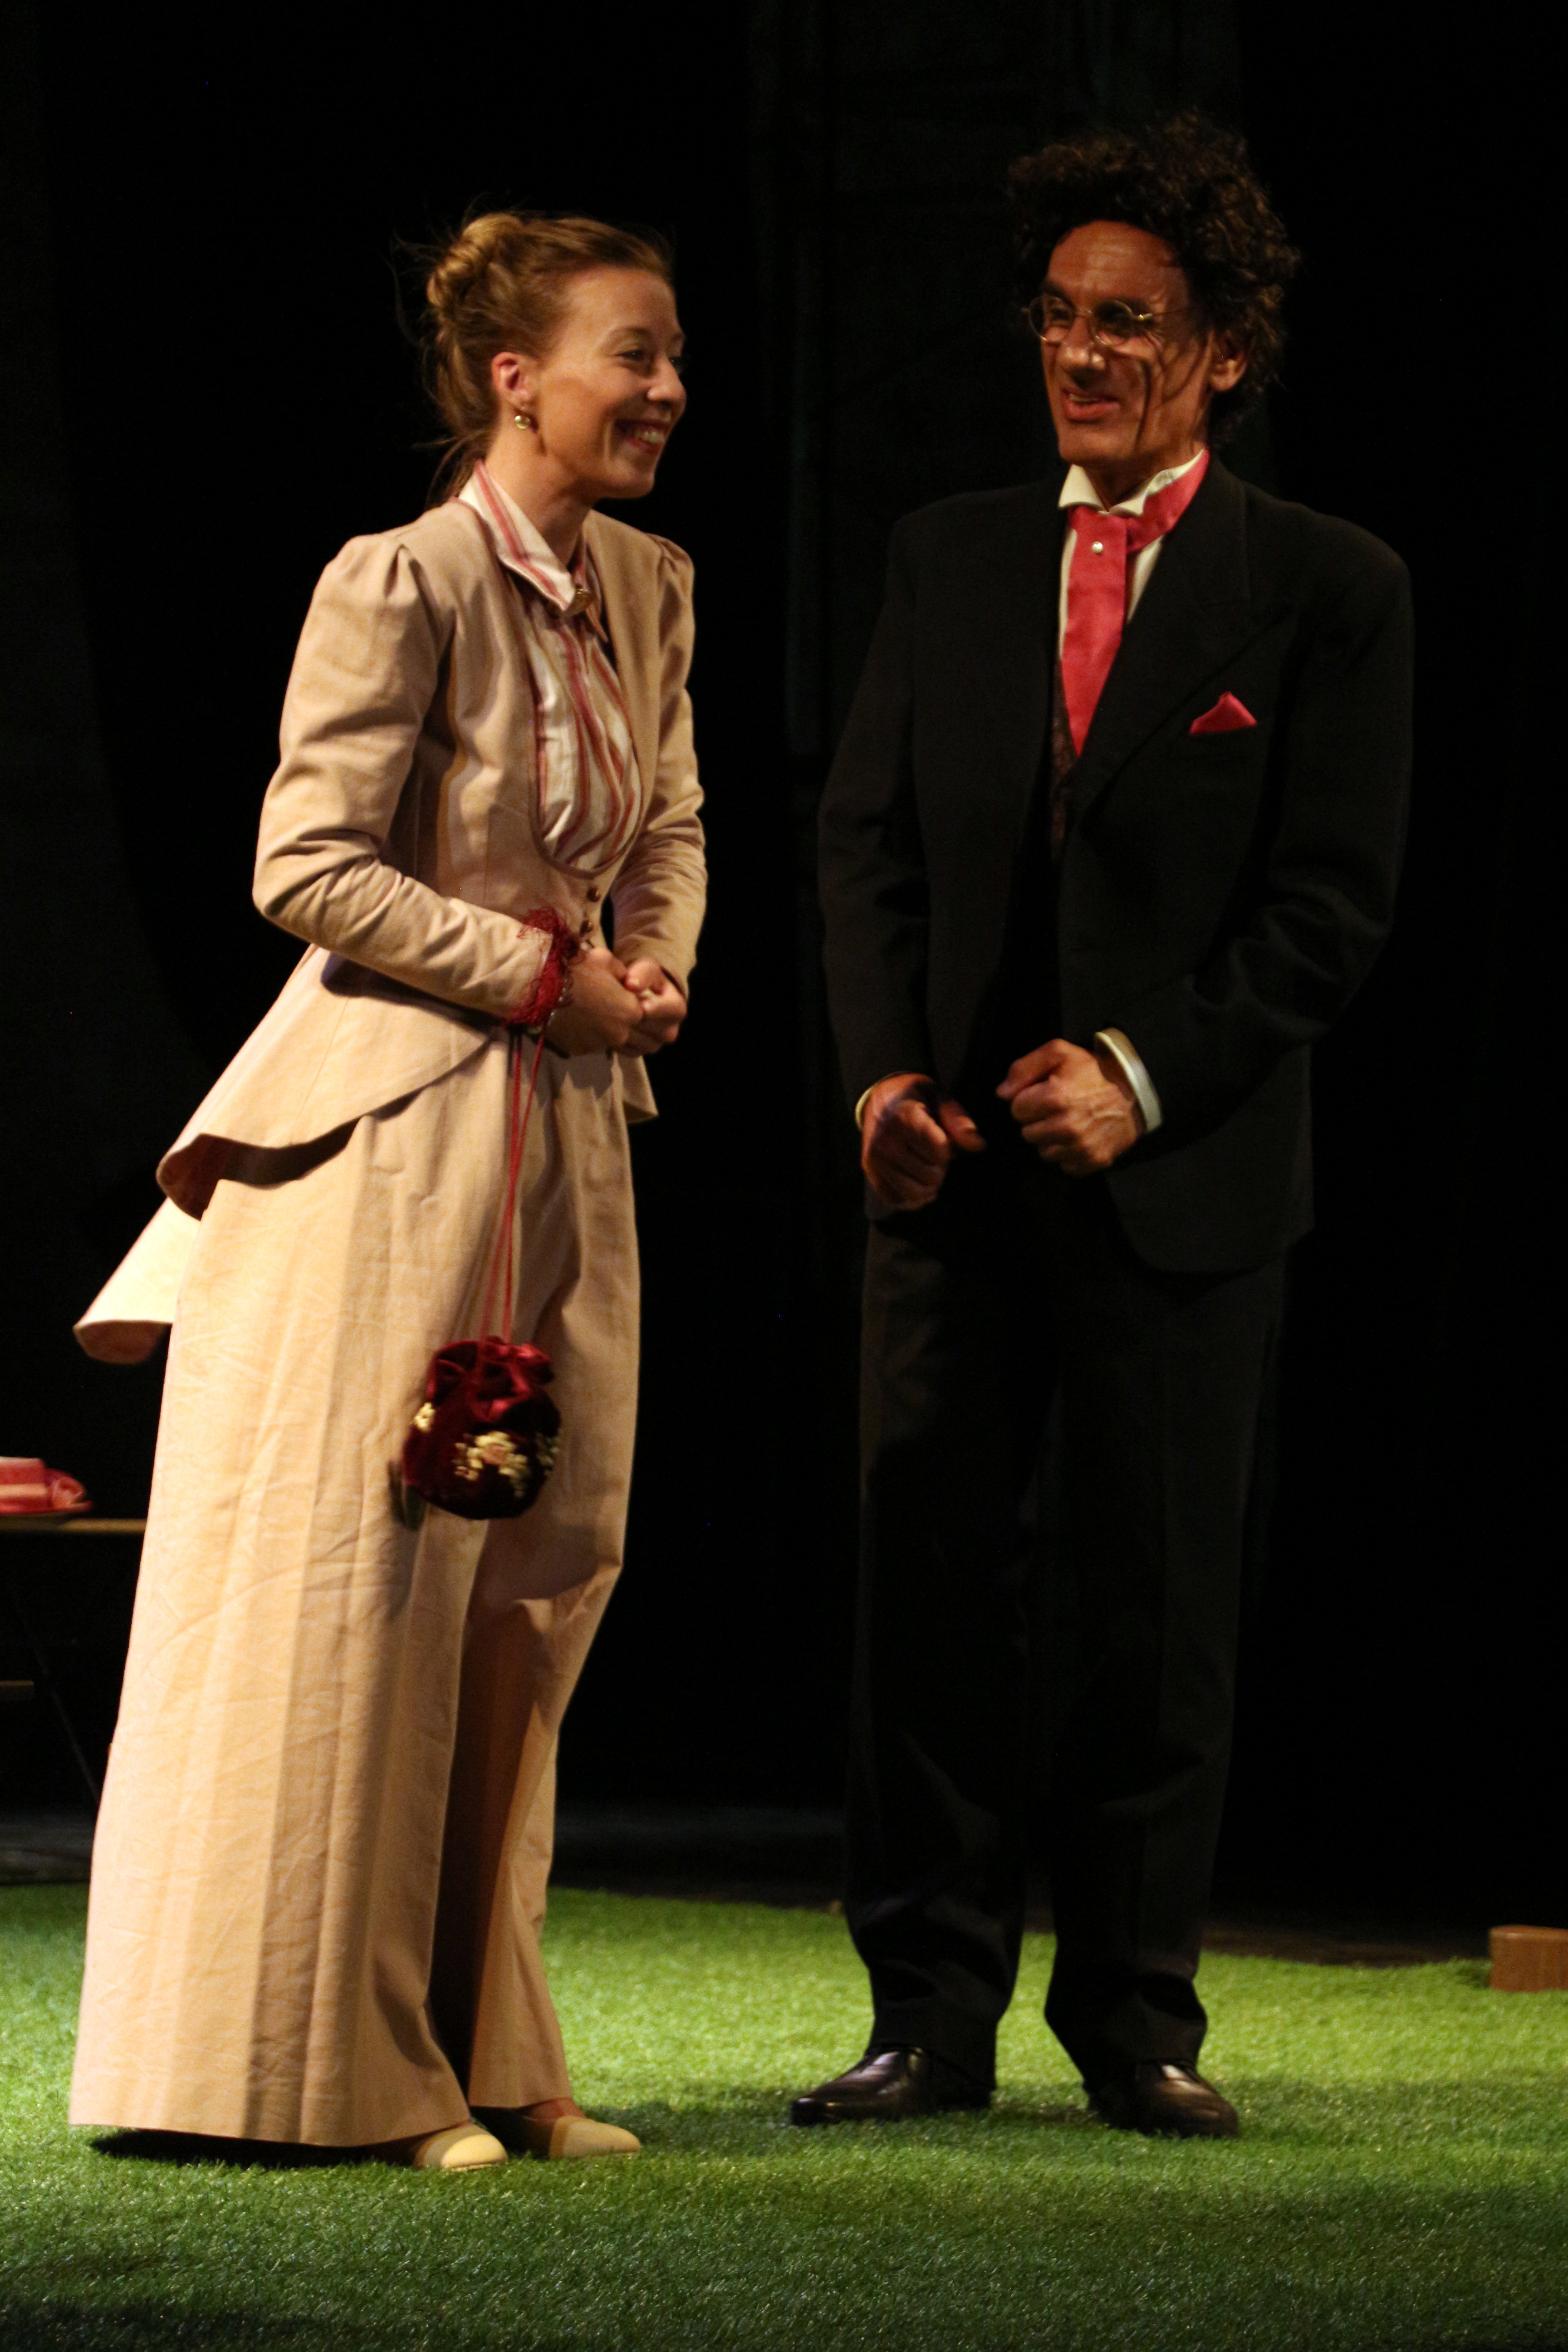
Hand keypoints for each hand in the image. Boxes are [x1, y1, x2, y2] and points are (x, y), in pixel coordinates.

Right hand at [545, 945, 641, 1055]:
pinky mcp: (581, 1050)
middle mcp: (620, 1033)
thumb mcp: (605, 960)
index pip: (649, 1016)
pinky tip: (584, 1025)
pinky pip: (594, 1045)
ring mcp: (600, 1045)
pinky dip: (593, 1038)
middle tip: (626, 1016)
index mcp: (632, 1010)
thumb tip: (627, 980)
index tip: (635, 1000)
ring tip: (607, 1022)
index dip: (642, 1007)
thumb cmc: (575, 970)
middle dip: (637, 1028)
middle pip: (640, 1038)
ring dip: (617, 1036)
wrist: (541, 989)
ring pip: (618, 1045)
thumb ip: (622, 973)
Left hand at [618, 958, 686, 1054]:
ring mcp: (655, 1045)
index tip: (626, 994)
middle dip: (627, 1014)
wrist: (643, 996)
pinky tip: (609, 1022)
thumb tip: (631, 985)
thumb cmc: (646, 979)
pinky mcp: (639, 1053)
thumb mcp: (647, 969)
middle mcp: (670, 1032)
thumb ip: (641, 974)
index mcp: (677, 1010)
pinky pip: (623, 1048)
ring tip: (610, 1011)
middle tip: (612, 1002)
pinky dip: (613, 1037)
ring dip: (619, 1026)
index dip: (638, 1002)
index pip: (655, 1010)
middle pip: (643, 1026)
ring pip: (632, 1040)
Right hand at [861, 1073, 985, 1209]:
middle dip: (940, 1168)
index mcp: (905, 1116)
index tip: (943, 1138)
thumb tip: (978, 1145)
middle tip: (934, 1155)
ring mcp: (875, 1158)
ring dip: (928, 1186)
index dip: (949, 1149)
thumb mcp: (940, 1098)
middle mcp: (886, 1139)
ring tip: (928, 1171)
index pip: (939, 1150)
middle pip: (930, 1174)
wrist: (880, 1099)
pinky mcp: (870, 1172)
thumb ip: (959, 1120)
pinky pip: (895, 1200)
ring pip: (913, 1192)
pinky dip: (912, 1200)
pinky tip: (918, 1186)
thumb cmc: (917, 1099)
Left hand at [997, 1038, 1142, 1174]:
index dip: (1027, 1100)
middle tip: (1058, 1108)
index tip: (1043, 1094)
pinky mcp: (1092, 1161)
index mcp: (1055, 1098)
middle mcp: (1066, 1126)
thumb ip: (1024, 1068)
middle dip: (1038, 1120)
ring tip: (1069, 1121)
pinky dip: (1069, 1153)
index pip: (1016, 1109)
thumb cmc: (1094, 1070)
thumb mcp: (1059, 1052)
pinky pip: (1064, 1165)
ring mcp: (1080, 1147)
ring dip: (1051, 1139)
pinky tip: (1080, 1136)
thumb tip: (1002, 1093)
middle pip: (1027, 1133)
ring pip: (1044, 1152)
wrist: (1135, 1091)